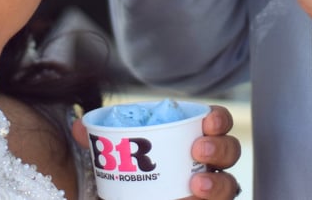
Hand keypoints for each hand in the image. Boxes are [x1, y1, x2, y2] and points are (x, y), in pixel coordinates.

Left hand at [71, 105, 241, 199]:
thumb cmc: (130, 178)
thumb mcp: (116, 159)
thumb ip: (102, 143)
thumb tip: (81, 126)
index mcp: (192, 138)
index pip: (217, 122)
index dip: (218, 119)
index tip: (206, 122)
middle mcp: (207, 165)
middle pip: (230, 151)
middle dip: (220, 148)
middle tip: (198, 150)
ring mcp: (208, 192)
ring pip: (230, 186)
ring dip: (218, 183)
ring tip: (195, 187)